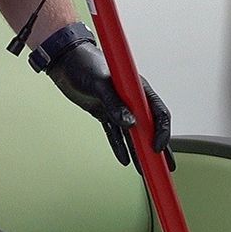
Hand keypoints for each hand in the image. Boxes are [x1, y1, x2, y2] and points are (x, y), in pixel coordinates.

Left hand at [44, 39, 172, 167]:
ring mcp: (119, 108)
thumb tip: (129, 124)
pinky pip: (115, 134)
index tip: (157, 148)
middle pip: (150, 128)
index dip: (161, 132)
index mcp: (138, 90)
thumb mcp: (100, 83)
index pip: (158, 113)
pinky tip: (125, 160)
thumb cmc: (84, 63)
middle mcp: (132, 100)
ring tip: (146, 170)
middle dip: (159, 149)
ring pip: (133, 135)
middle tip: (167, 167)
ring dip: (139, 152)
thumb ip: (114, 104)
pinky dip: (119, 146)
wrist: (64, 61)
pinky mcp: (104, 113)